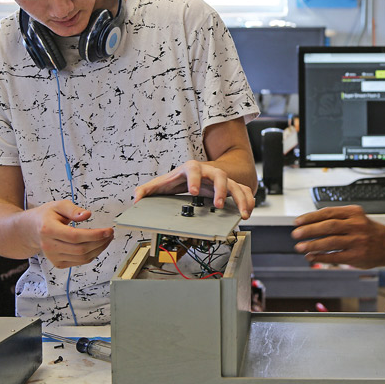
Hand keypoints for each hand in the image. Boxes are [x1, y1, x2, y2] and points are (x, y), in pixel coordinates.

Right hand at [31, 200, 114, 268]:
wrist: (32, 229)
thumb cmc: (46, 216)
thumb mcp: (58, 205)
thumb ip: (73, 209)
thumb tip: (87, 214)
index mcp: (48, 230)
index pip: (75, 236)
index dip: (94, 235)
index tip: (108, 230)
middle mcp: (49, 246)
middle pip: (81, 249)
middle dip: (100, 242)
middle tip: (110, 233)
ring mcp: (53, 257)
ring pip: (82, 258)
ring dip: (99, 249)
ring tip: (106, 238)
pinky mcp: (58, 263)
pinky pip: (80, 262)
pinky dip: (92, 255)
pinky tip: (97, 245)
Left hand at [133, 159, 255, 219]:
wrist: (198, 173)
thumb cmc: (180, 179)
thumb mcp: (164, 183)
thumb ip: (149, 189)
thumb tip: (136, 196)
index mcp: (191, 169)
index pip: (194, 169)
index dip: (194, 179)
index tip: (193, 191)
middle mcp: (209, 172)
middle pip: (219, 175)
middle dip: (220, 190)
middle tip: (218, 204)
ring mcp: (222, 180)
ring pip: (235, 184)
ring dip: (240, 198)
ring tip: (243, 214)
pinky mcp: (231, 188)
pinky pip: (244, 192)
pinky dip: (248, 201)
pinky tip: (248, 213)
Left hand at [290, 206, 384, 268]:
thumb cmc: (369, 231)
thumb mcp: (356, 218)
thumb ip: (337, 219)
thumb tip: (309, 225)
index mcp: (354, 212)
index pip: (328, 212)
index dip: (310, 217)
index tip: (297, 222)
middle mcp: (356, 225)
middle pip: (328, 226)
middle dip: (309, 230)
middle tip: (296, 234)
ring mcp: (357, 241)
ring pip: (330, 241)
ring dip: (312, 245)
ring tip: (300, 247)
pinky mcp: (357, 256)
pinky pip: (336, 256)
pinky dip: (321, 257)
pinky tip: (311, 256)